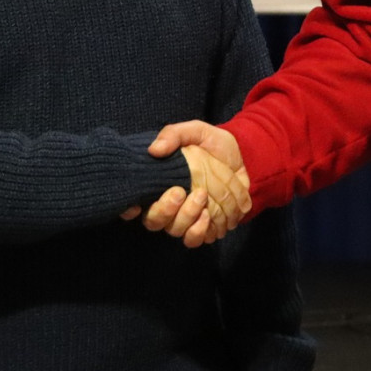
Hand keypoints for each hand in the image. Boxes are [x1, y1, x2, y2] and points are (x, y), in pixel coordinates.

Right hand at [118, 146, 245, 246]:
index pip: (130, 204)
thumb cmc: (211, 144)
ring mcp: (185, 220)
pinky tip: (211, 214)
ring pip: (177, 232)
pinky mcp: (205, 228)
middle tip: (182, 191)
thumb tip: (154, 149)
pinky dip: (204, 229)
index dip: (128, 209)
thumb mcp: (194, 131)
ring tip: (203, 198)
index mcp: (157, 184)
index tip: (135, 204)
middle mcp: (167, 206)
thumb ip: (173, 135)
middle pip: (155, 222)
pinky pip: (199, 238)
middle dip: (167, 210)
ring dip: (189, 218)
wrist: (242, 158)